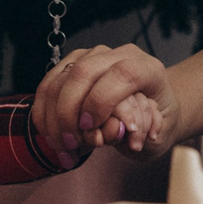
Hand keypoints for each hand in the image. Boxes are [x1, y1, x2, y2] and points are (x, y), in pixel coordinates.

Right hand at [31, 44, 178, 161]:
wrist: (153, 107)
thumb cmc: (158, 121)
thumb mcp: (157, 132)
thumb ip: (137, 131)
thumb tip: (108, 133)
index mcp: (148, 68)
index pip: (123, 74)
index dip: (102, 102)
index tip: (91, 130)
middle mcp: (119, 55)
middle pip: (82, 72)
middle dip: (69, 112)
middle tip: (71, 144)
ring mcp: (93, 56)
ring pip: (60, 80)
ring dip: (53, 119)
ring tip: (62, 148)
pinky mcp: (71, 64)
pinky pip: (47, 86)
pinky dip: (44, 114)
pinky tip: (51, 137)